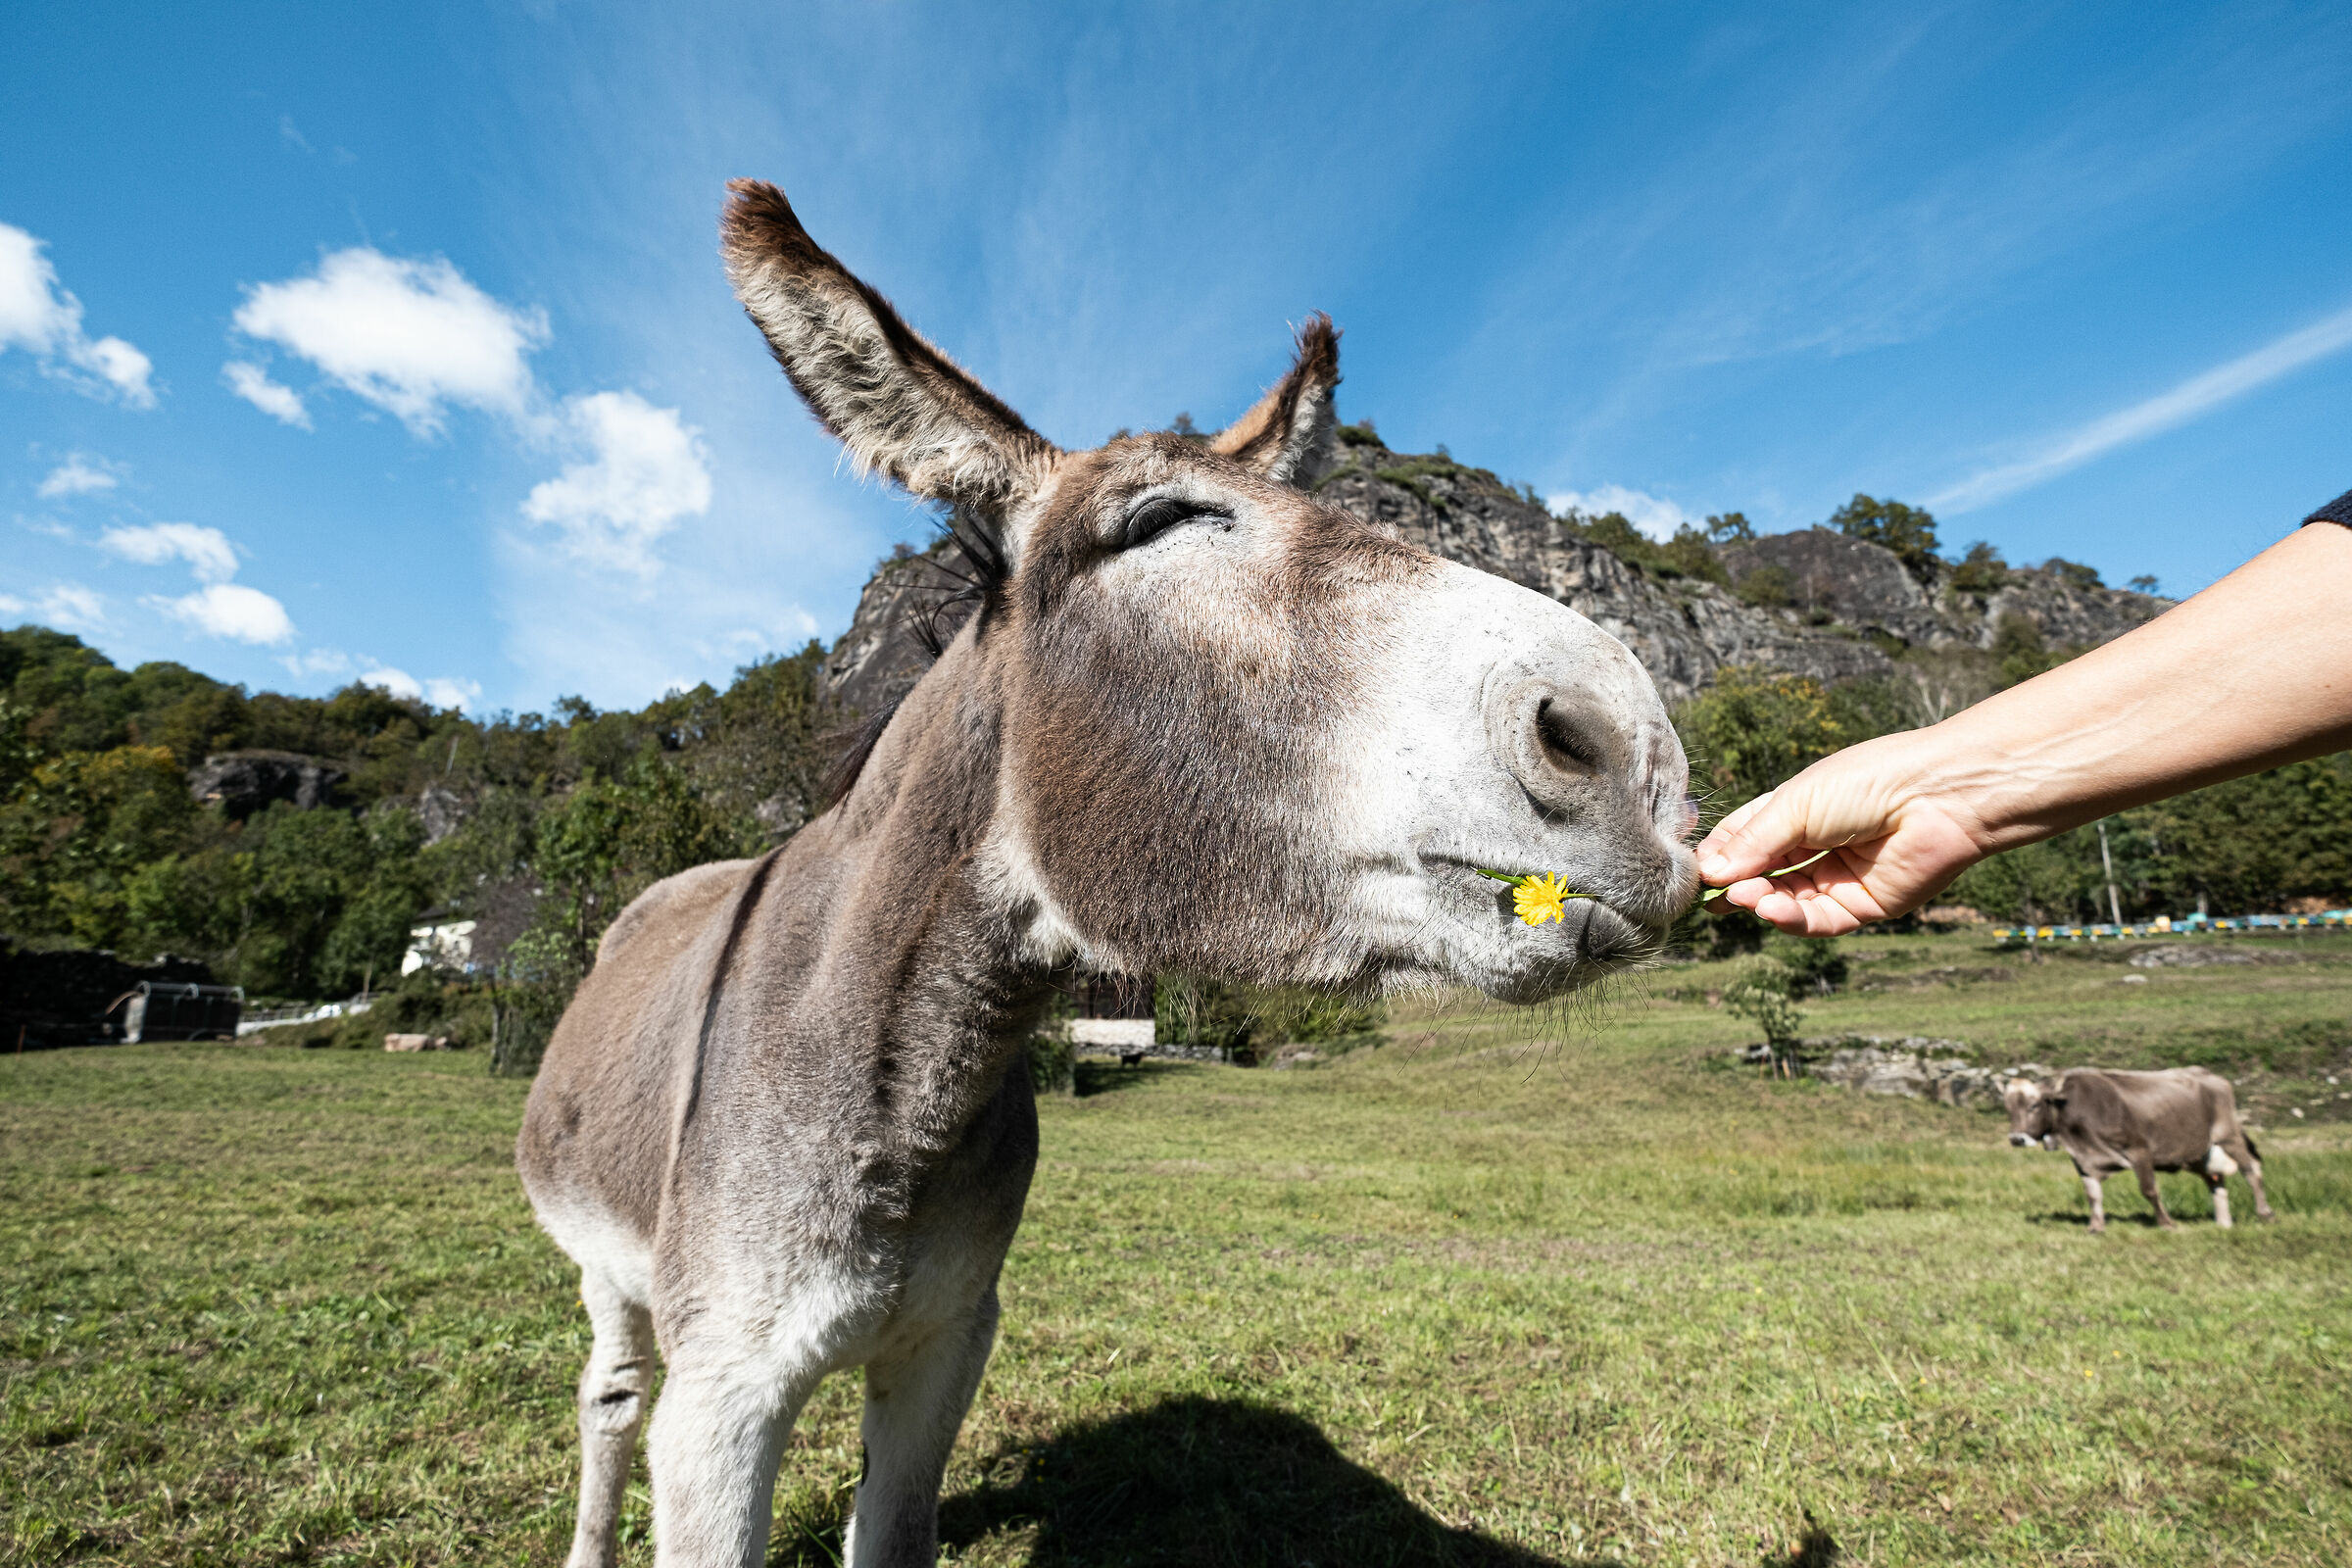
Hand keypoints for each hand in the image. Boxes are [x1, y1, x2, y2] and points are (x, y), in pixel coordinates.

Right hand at [1694, 731, 1991, 934]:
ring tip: (1741, 897)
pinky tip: (1769, 908)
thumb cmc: (1868, 781)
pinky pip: (1817, 920)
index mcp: (1797, 811)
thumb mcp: (1795, 805)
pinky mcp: (1862, 906)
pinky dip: (1789, 919)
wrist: (1938, 796)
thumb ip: (1752, 842)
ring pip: (1786, 901)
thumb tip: (1710, 873)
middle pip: (1762, 874)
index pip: (1745, 838)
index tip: (1695, 870)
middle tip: (1712, 895)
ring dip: (1760, 901)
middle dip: (1735, 884)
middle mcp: (1816, 845)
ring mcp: (1838, 877)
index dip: (1720, 855)